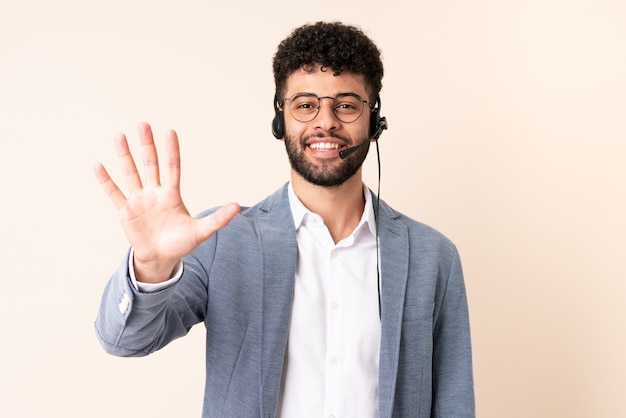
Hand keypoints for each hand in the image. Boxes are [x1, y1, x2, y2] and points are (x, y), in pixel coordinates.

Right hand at [93, 122, 239, 282]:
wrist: (160, 258)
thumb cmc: (181, 243)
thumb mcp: (201, 231)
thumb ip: (217, 219)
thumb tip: (236, 207)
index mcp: (172, 195)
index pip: (172, 167)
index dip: (171, 150)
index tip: (170, 131)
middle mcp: (155, 193)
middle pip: (150, 164)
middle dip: (147, 145)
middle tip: (143, 124)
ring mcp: (139, 200)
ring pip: (131, 173)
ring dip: (125, 155)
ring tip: (119, 136)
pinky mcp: (125, 211)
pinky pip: (114, 193)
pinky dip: (106, 180)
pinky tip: (98, 165)